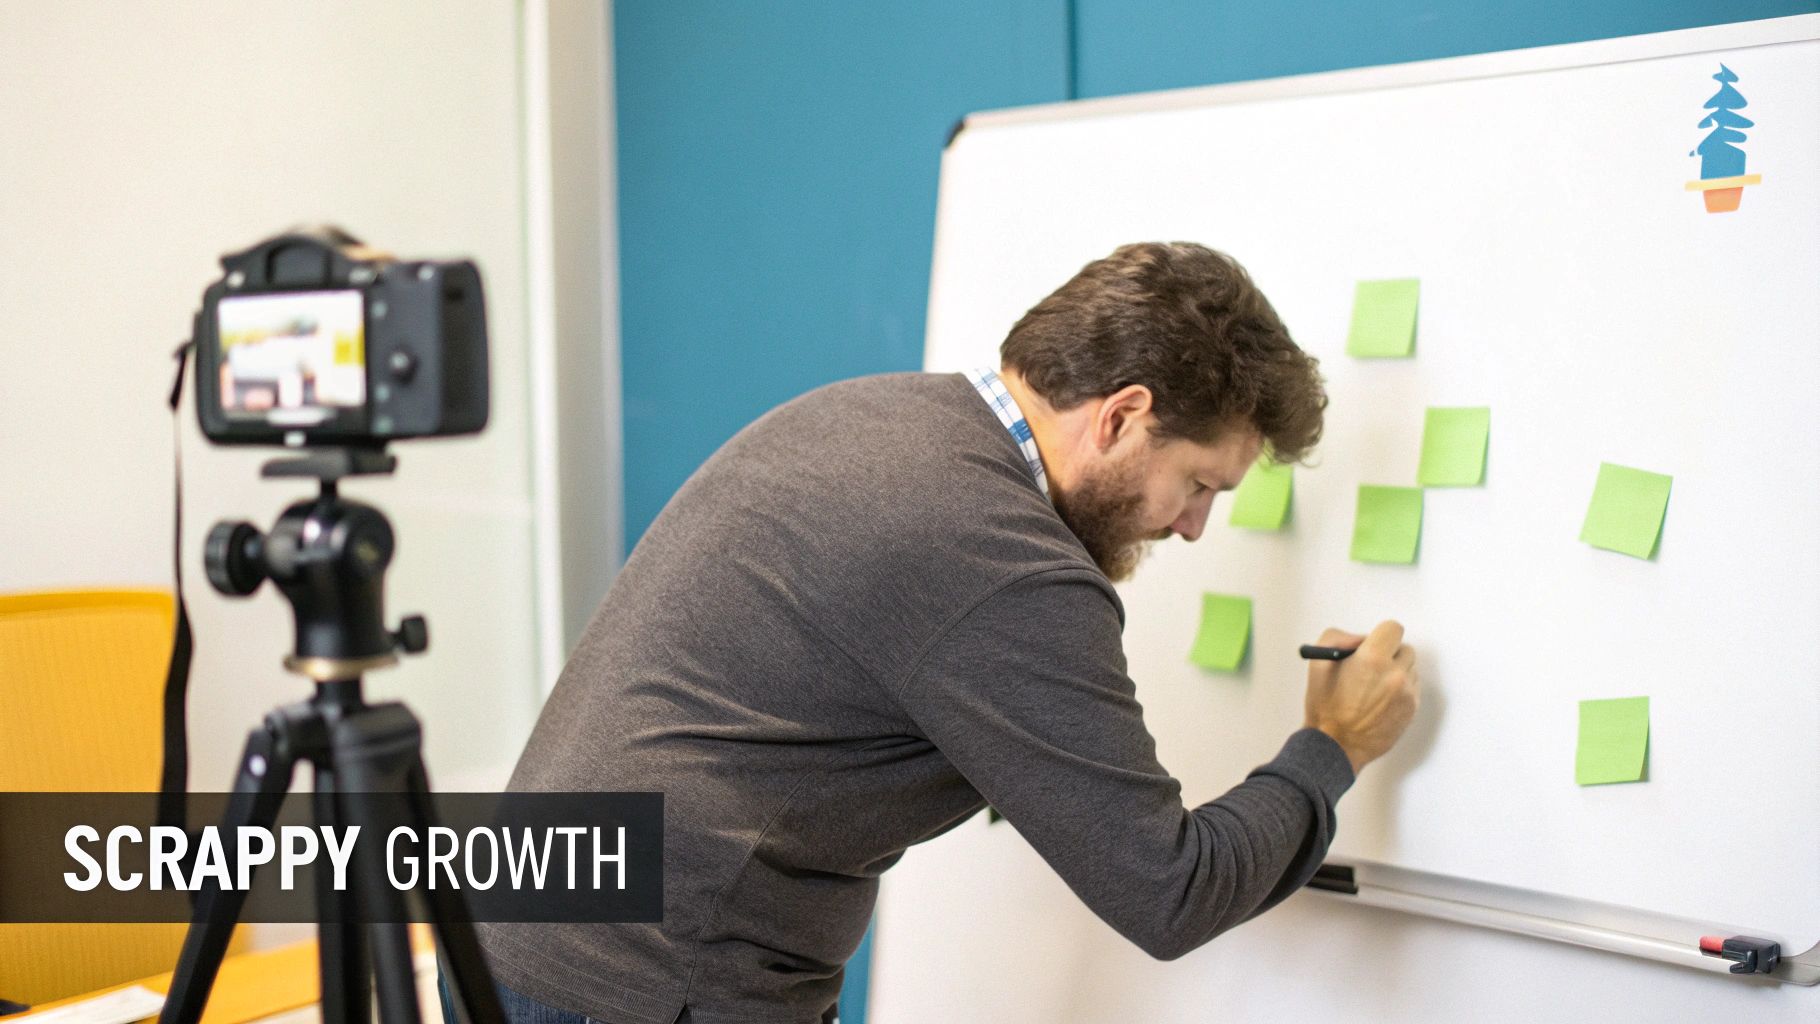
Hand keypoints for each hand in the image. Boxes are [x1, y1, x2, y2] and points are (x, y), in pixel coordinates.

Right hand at [1302, 621, 1418, 773]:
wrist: (1336, 745)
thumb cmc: (1325, 706)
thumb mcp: (1318, 662)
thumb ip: (1338, 638)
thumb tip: (1361, 639)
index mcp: (1373, 659)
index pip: (1393, 628)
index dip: (1381, 635)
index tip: (1373, 644)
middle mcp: (1395, 674)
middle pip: (1405, 648)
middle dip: (1389, 654)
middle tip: (1371, 667)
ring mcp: (1407, 694)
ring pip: (1410, 669)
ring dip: (1396, 672)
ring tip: (1373, 688)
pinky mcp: (1412, 709)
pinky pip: (1412, 689)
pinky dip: (1400, 691)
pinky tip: (1380, 701)